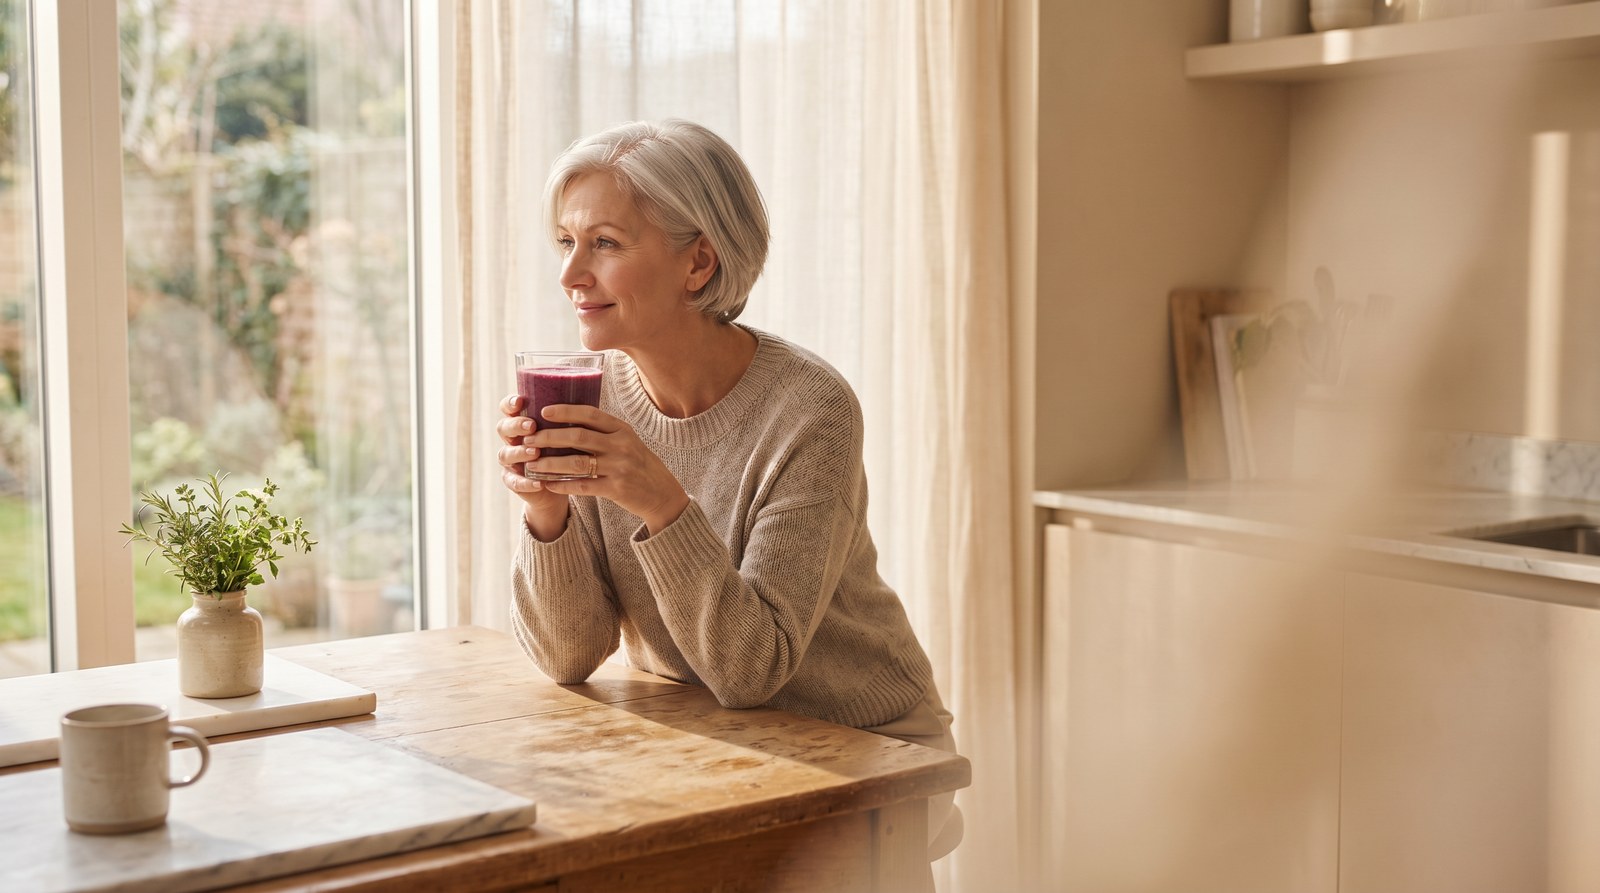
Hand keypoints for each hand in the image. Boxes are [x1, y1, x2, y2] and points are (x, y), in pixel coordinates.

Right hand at [496, 394, 571, 540]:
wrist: (564, 484)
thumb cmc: (569, 451)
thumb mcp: (570, 432)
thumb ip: (570, 418)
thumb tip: (588, 393)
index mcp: (523, 422)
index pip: (509, 407)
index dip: (510, 403)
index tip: (521, 401)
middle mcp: (513, 439)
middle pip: (503, 428)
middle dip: (516, 425)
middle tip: (532, 426)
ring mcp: (511, 461)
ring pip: (505, 454)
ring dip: (519, 452)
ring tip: (534, 452)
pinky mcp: (515, 482)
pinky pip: (514, 482)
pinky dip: (525, 482)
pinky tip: (538, 483)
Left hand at [525, 403, 690, 535]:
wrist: (662, 495)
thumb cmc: (640, 466)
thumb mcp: (628, 442)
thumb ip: (605, 432)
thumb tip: (569, 421)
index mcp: (622, 430)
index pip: (590, 414)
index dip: (565, 411)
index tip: (544, 411)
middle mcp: (621, 445)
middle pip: (578, 436)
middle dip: (549, 437)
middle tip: (529, 438)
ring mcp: (619, 467)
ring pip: (576, 462)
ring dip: (550, 463)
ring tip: (532, 463)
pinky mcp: (616, 489)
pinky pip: (582, 486)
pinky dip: (562, 485)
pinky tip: (547, 484)